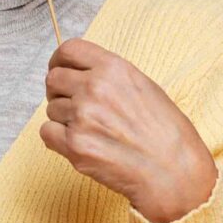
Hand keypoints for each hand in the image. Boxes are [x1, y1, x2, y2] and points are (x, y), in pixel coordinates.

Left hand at [41, 39, 217, 222]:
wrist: (175, 172)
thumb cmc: (166, 133)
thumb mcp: (144, 87)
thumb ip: (109, 76)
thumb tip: (79, 74)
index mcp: (114, 68)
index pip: (68, 50)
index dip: (59, 61)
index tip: (59, 69)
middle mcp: (95, 88)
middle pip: (53, 80)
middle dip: (59, 93)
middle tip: (75, 107)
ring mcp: (82, 116)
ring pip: (51, 109)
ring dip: (64, 120)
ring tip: (94, 132)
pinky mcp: (74, 145)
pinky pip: (47, 133)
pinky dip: (58, 140)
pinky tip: (82, 145)